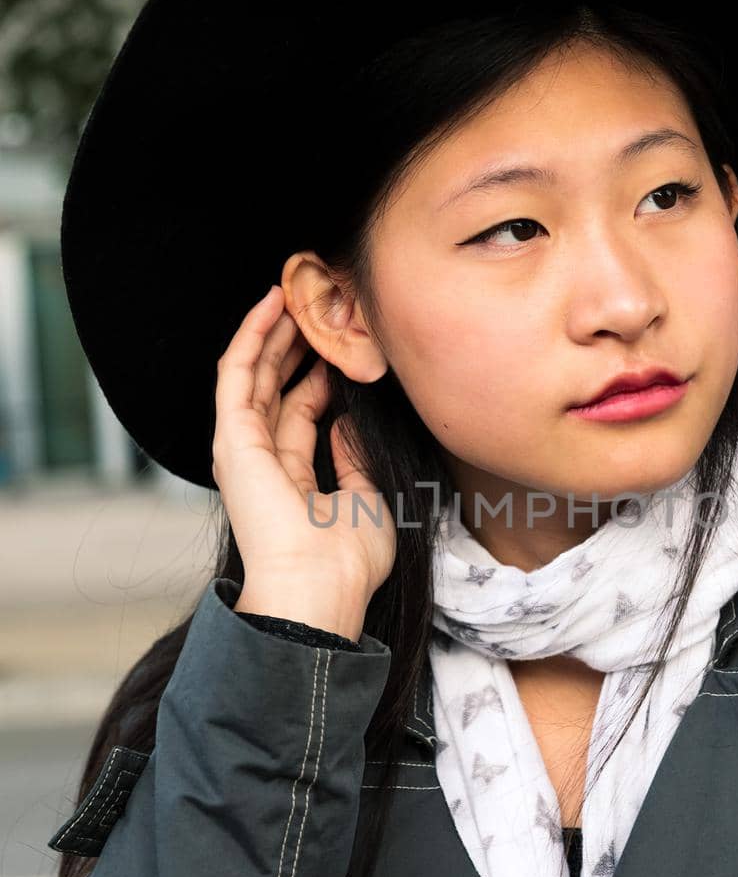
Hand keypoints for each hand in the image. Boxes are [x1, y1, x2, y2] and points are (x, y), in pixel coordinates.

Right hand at [212, 284, 396, 630]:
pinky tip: (270, 304)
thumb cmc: (347, 561)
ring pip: (251, 374)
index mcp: (289, 481)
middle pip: (271, 389)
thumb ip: (355, 459)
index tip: (340, 347)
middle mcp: (260, 462)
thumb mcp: (366, 500)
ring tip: (289, 290)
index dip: (317, 377)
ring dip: (269, 331)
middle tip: (311, 306)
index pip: (299, 415)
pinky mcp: (233, 437)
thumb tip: (347, 420)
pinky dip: (252, 336)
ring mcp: (242, 449)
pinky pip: (237, 373)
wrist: (319, 586)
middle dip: (290, 345)